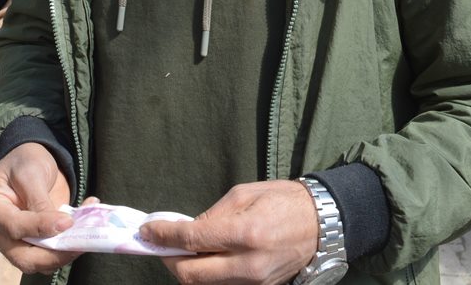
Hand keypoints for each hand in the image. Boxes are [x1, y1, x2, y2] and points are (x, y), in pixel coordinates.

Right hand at [0, 142, 77, 273]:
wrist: (31, 161)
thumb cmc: (25, 161)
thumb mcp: (30, 172)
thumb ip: (40, 201)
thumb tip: (60, 227)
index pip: (13, 227)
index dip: (40, 228)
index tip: (66, 222)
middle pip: (23, 257)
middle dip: (54, 254)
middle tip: (81, 242)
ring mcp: (13, 242)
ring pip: (39, 262)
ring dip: (66, 252)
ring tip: (86, 231)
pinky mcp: (32, 245)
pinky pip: (50, 255)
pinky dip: (70, 246)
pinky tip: (84, 225)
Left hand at [141, 180, 316, 284]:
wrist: (321, 223)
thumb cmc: (283, 200)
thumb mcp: (243, 195)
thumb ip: (211, 216)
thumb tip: (184, 231)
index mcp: (245, 233)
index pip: (192, 241)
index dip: (164, 237)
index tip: (148, 231)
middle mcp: (248, 264)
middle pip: (191, 276)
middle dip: (169, 261)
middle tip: (162, 244)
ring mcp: (255, 282)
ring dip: (187, 269)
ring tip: (183, 249)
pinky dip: (208, 274)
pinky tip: (206, 257)